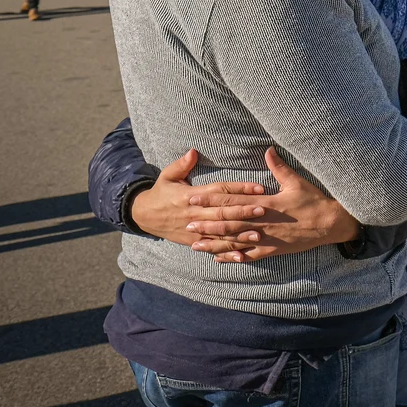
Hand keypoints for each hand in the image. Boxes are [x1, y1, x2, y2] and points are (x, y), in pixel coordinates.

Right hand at [128, 148, 266, 245]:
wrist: (143, 216)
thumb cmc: (161, 192)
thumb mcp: (167, 175)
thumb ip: (182, 164)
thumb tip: (193, 151)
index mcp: (190, 195)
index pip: (219, 191)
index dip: (239, 188)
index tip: (258, 187)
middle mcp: (194, 213)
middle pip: (222, 212)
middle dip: (243, 211)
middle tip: (263, 210)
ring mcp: (194, 230)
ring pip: (220, 233)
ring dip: (239, 235)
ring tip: (258, 234)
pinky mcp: (193, 241)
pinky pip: (212, 247)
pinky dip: (226, 252)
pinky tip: (241, 255)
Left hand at [187, 149, 358, 261]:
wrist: (330, 224)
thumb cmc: (314, 201)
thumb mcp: (297, 181)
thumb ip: (279, 167)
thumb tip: (268, 150)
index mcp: (267, 204)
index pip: (234, 200)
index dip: (213, 199)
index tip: (195, 196)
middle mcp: (263, 223)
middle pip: (229, 223)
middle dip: (207, 223)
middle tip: (187, 222)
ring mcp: (266, 239)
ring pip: (235, 242)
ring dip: (214, 243)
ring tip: (195, 244)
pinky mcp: (272, 250)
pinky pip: (249, 256)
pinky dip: (233, 258)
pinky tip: (219, 259)